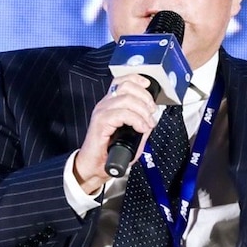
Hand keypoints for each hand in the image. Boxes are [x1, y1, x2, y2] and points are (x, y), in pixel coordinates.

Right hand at [72, 74, 157, 193]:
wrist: (94, 167)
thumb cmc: (109, 152)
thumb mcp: (131, 137)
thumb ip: (141, 125)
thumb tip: (152, 118)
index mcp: (110, 104)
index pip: (122, 81)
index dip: (136, 79)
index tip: (148, 85)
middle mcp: (105, 105)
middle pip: (127, 87)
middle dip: (145, 97)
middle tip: (151, 112)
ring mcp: (101, 112)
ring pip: (126, 99)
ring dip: (142, 111)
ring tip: (147, 123)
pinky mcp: (100, 122)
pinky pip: (122, 114)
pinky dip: (136, 120)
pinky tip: (141, 128)